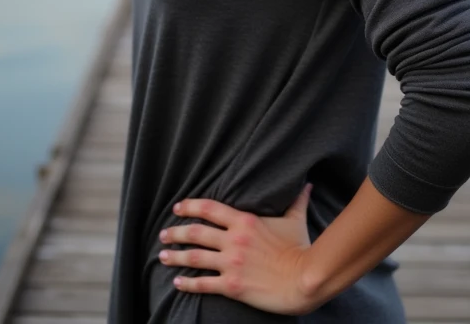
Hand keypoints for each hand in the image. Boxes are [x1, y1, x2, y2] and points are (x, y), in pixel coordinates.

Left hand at [158, 183, 315, 314]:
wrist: (304, 279)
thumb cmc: (299, 248)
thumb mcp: (295, 219)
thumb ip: (297, 200)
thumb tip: (307, 184)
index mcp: (245, 221)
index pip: (209, 208)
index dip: (190, 206)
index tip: (177, 208)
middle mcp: (233, 240)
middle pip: (196, 233)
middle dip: (176, 233)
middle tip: (163, 235)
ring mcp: (231, 263)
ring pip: (194, 257)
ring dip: (176, 256)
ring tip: (162, 256)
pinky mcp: (232, 286)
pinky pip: (203, 284)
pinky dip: (187, 284)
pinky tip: (177, 283)